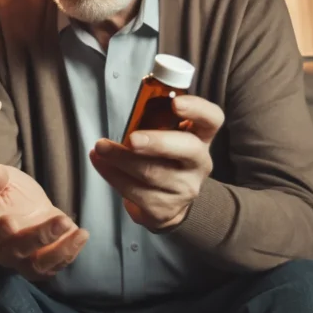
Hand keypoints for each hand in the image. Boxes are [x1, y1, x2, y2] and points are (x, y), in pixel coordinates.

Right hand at [0, 164, 88, 279]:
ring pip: (38, 266)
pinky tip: (81, 235)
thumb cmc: (12, 194)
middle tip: (61, 220)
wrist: (29, 210)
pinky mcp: (44, 266)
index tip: (11, 222)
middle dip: (40, 237)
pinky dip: (70, 252)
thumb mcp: (4, 179)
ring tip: (78, 232)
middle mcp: (4, 251)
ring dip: (59, 251)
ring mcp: (24, 262)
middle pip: (17, 252)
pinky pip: (56, 266)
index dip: (0, 231)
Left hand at [89, 95, 223, 229]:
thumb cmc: (164, 159)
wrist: (171, 204)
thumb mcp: (168, 137)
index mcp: (201, 137)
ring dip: (121, 158)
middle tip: (132, 139)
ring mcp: (184, 188)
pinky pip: (134, 191)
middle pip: (187, 149)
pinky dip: (112, 174)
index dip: (197, 109)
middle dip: (157, 142)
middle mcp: (199, 162)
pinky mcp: (164, 209)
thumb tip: (133, 106)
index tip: (175, 103)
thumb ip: (157, 121)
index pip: (211, 119)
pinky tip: (100, 163)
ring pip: (152, 173)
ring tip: (100, 147)